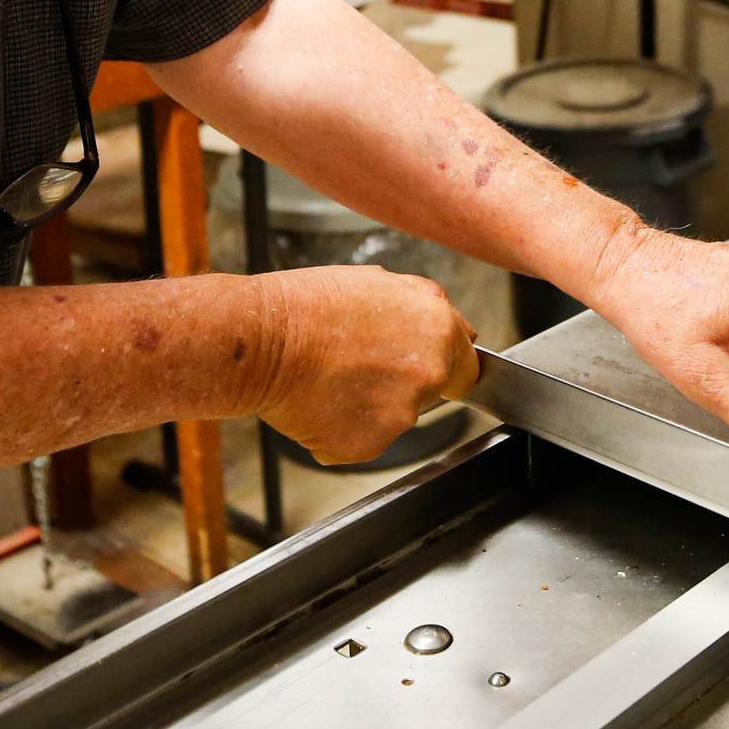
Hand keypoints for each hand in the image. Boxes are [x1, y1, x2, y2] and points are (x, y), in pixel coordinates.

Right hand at [250, 266, 478, 465]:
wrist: (261, 341)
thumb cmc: (309, 307)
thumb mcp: (379, 283)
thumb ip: (425, 308)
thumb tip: (453, 325)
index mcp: (438, 331)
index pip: (467, 368)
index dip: (443, 368)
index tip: (419, 368)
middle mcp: (427, 374)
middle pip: (429, 394)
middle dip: (401, 385)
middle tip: (357, 366)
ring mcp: (399, 415)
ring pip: (393, 419)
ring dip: (369, 408)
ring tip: (330, 379)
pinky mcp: (367, 445)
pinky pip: (361, 443)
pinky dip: (342, 431)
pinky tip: (318, 403)